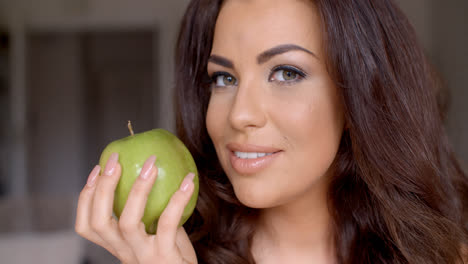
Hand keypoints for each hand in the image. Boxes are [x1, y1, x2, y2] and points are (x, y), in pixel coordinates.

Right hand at [75, 153, 196, 263]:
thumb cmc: (176, 257)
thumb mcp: (159, 235)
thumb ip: (155, 213)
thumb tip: (157, 172)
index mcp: (119, 247)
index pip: (87, 225)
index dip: (86, 196)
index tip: (96, 169)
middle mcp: (125, 253)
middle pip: (98, 222)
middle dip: (102, 188)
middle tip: (115, 160)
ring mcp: (143, 256)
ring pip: (127, 222)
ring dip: (137, 189)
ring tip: (151, 165)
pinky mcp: (163, 257)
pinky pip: (167, 224)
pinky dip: (177, 199)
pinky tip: (187, 181)